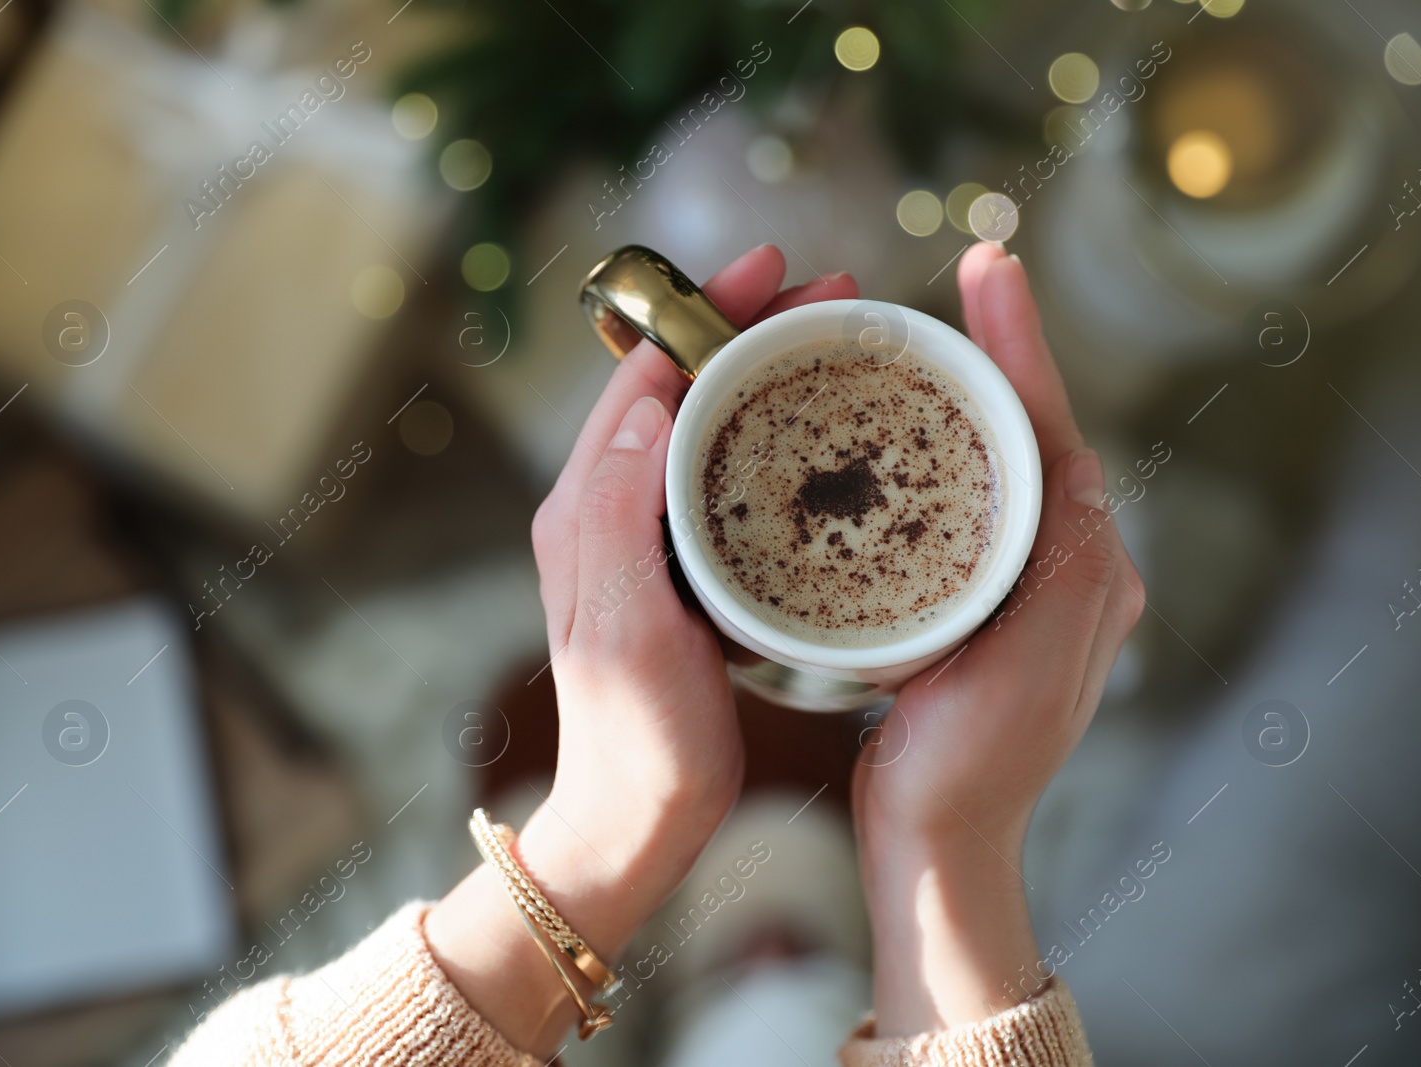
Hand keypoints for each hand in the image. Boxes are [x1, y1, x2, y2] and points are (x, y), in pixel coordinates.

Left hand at [427, 245, 857, 1056]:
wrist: (635, 821)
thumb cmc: (635, 740)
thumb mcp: (625, 627)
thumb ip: (619, 513)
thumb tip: (645, 400)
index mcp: (585, 508)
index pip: (643, 375)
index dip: (708, 312)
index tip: (774, 269)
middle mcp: (605, 508)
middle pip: (677, 385)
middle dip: (748, 326)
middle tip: (830, 293)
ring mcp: (642, 537)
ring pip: (703, 421)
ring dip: (763, 370)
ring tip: (835, 341)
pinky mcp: (678, 568)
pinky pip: (721, 471)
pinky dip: (769, 430)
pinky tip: (820, 433)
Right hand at [852, 244, 1145, 1033]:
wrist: (937, 843)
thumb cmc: (970, 773)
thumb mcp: (1024, 678)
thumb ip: (1065, 577)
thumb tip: (1079, 471)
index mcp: (1082, 572)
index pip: (1054, 433)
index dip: (1020, 346)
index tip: (986, 270)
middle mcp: (1061, 565)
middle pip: (1029, 429)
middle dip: (999, 348)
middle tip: (964, 276)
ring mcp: (1016, 580)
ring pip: (993, 456)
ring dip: (967, 387)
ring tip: (924, 330)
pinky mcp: (968, 597)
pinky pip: (959, 497)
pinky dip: (933, 445)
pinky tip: (892, 425)